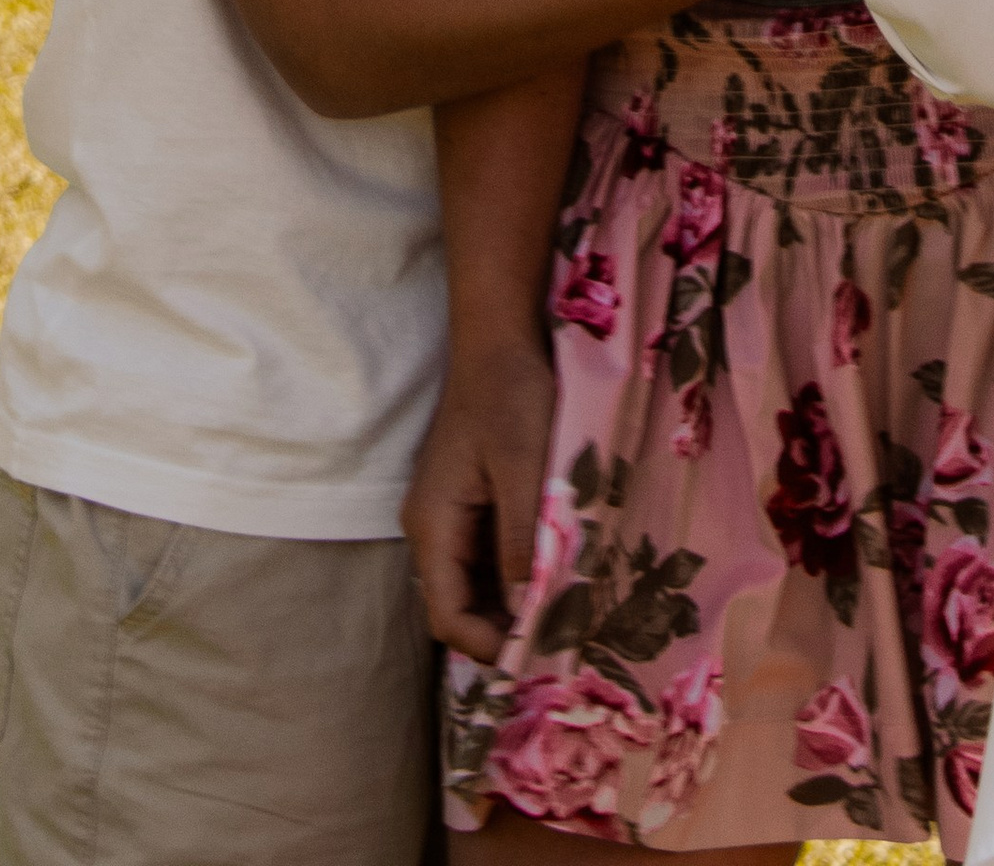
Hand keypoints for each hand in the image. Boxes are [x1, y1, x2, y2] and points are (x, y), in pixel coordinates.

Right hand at [406, 335, 555, 662]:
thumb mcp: (524, 467)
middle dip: (502, 631)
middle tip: (558, 644)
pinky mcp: (468, 502)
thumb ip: (521, 538)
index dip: (488, 645)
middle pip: (458, 606)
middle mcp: (431, 527)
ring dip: (511, 605)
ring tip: (562, 616)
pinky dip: (514, 575)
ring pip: (473, 585)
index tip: (540, 656)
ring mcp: (448, 514)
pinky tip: (553, 575)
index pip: (448, 615)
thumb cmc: (511, 394)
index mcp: (433, 523)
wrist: (499, 337)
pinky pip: (485, 556)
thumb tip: (526, 609)